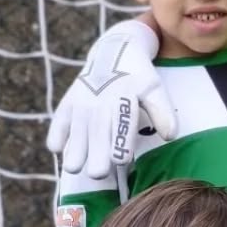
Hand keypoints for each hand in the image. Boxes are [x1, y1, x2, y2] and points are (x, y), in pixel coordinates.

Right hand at [47, 19, 172, 177]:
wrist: (114, 52)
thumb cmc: (138, 78)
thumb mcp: (154, 89)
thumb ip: (162, 112)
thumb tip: (170, 137)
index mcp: (124, 101)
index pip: (122, 126)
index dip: (121, 146)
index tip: (122, 160)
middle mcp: (100, 104)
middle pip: (97, 136)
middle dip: (96, 157)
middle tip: (97, 174)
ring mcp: (81, 105)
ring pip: (76, 133)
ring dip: (74, 152)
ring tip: (73, 168)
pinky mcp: (67, 105)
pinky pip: (58, 124)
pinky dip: (57, 137)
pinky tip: (58, 150)